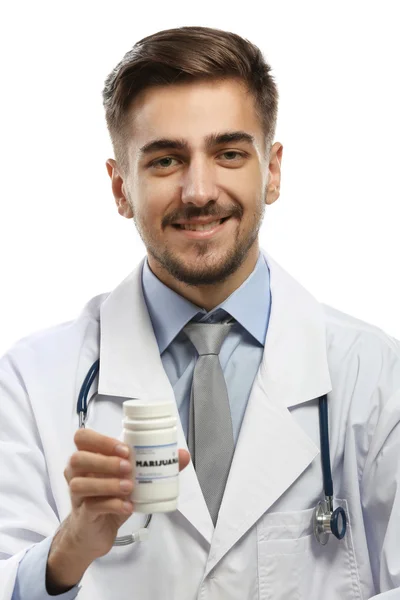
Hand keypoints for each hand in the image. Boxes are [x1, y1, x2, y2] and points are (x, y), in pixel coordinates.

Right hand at [46, 429, 189, 593]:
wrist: (95, 533)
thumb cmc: (111, 498)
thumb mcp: (130, 479)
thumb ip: (153, 466)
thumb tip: (182, 455)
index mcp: (88, 457)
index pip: (83, 438)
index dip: (101, 440)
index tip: (125, 449)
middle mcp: (77, 473)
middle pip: (78, 458)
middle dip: (105, 460)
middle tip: (129, 467)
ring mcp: (77, 494)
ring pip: (80, 483)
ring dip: (108, 483)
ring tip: (130, 487)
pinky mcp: (83, 515)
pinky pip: (92, 506)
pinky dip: (113, 505)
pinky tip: (128, 506)